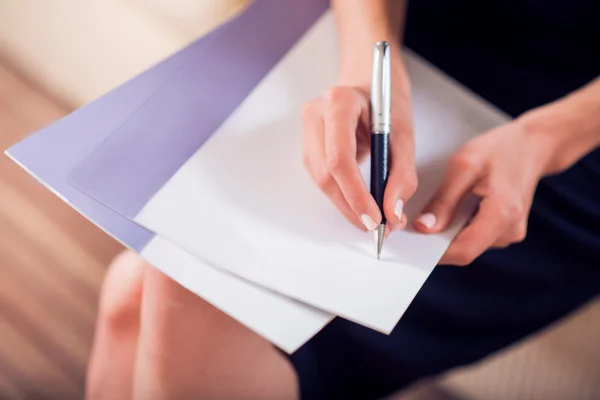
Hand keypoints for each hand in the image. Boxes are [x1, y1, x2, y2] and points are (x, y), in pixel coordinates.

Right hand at [301, 54, 416, 231]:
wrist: (368, 80)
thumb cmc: (385, 100)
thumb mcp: (404, 132)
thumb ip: (402, 172)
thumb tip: (393, 212)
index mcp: (338, 103)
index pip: (339, 158)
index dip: (356, 194)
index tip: (376, 219)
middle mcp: (315, 115)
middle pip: (327, 175)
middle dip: (352, 207)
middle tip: (379, 228)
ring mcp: (307, 130)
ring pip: (321, 181)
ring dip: (347, 205)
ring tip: (374, 218)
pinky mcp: (309, 146)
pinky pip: (322, 178)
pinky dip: (342, 195)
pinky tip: (360, 203)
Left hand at [414, 119, 555, 265]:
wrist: (533, 145)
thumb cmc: (500, 149)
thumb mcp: (464, 165)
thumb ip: (443, 200)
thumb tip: (423, 228)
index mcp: (502, 214)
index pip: (463, 251)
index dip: (434, 251)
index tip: (412, 241)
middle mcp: (509, 231)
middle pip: (465, 250)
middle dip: (438, 241)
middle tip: (418, 221)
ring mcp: (510, 234)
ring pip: (469, 245)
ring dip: (450, 232)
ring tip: (442, 206)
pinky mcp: (505, 231)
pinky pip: (476, 237)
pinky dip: (460, 227)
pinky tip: (457, 207)